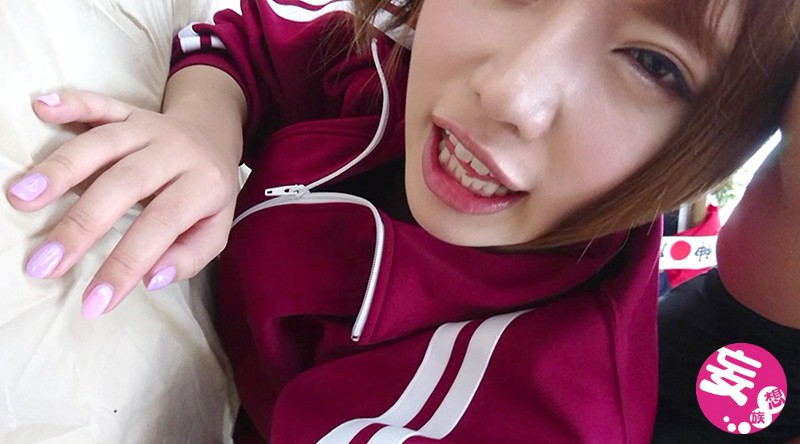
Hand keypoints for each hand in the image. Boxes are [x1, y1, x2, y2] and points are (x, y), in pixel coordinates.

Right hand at [7, 90, 241, 317]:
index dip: (127, 264)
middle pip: (124, 184)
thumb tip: (152, 279)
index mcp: (203, 183)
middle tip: (42, 263)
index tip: (94, 302)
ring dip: (60, 168)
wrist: (215, 132)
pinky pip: (99, 104)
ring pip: (103, 143)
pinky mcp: (128, 111)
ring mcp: (149, 127)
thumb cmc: (209, 192)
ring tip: (20, 198)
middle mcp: (175, 151)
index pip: (161, 225)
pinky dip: (70, 103)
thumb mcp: (217, 228)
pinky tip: (40, 106)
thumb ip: (191, 255)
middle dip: (81, 225)